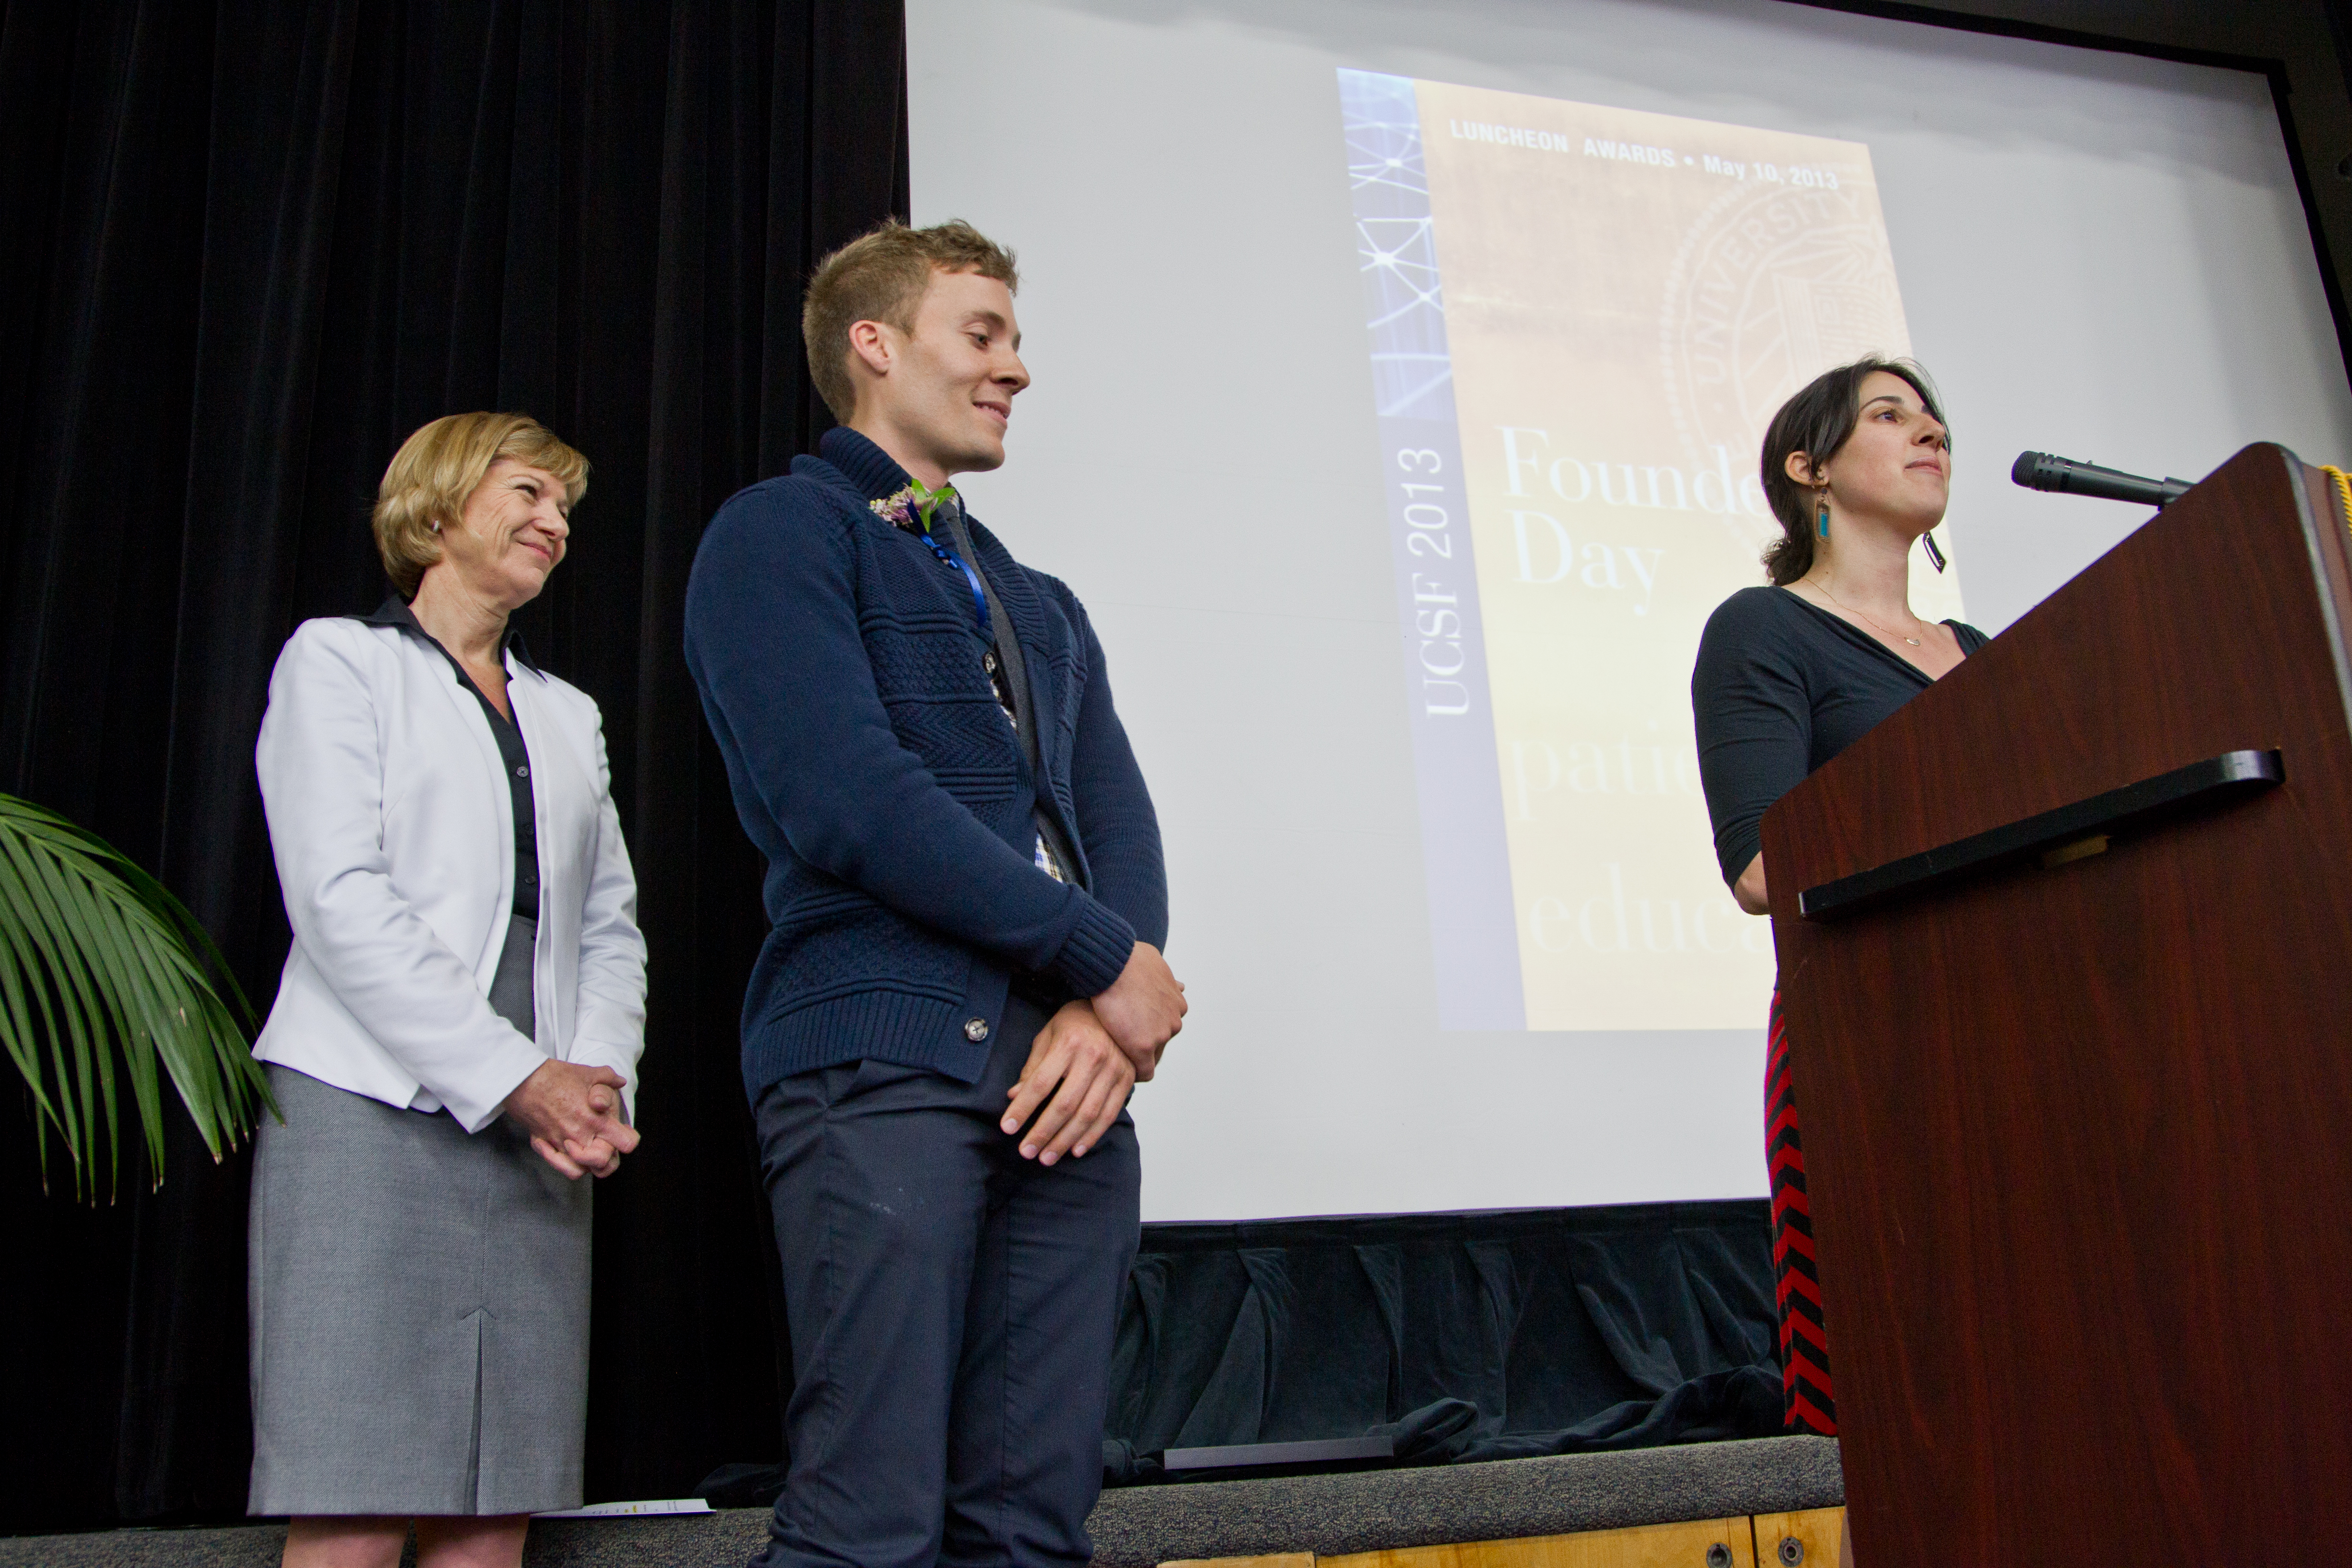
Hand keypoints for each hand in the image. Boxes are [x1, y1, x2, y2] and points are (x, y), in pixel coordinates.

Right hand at [503, 1059, 639, 1178]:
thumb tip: (620, 1082)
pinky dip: (566, 1163)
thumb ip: (609, 1078)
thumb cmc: (557, 1076)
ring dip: (587, 1163)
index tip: (621, 1133)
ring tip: (585, 1147)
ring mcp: (562, 1144)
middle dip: (608, 1155)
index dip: (627, 1139)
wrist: (524, 1080)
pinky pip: (560, 1166)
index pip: (627, 1144)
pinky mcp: (544, 1145)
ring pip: (582, 1170)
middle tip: (602, 1142)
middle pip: (606, 1164)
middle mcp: (581, 1137)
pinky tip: (567, 1149)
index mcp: (597, 1120)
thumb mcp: (589, 1072)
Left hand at [1001, 1000, 1134, 1165]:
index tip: (1007, 1127)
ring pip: (1087, 1114)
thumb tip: (1014, 1096)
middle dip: (1043, 1132)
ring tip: (1046, 1157)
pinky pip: (1108, 1114)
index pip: (1040, 1083)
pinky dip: (1092, 1135)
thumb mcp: (1048, 1036)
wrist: (1117, 1007)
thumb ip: (1033, 1067)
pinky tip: (1075, 1150)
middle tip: (1026, 1152)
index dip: (1023, 1108)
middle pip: (1064, 1104)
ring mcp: (1113, 1070)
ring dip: (1065, 1140)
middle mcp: (1093, 1057)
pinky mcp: (1126, 1080)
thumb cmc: (1075, 1023)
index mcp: (1068, 1043)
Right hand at [1090, 942, 1184, 1080]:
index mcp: (1177, 1003)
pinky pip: (1144, 1071)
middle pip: (1161, 1042)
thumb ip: (1169, 979)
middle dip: (1145, 1042)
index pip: (1166, 1025)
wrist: (1113, 962)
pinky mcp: (1143, 1047)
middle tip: (1124, 1041)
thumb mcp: (1158, 964)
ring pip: (1153, 1056)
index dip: (1149, 1029)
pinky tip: (1123, 1070)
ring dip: (1138, 1054)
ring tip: (1119, 1052)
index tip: (1134, 1030)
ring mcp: (1161, 1035)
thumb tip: (1180, 984)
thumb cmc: (1129, 957)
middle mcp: (1174, 1020)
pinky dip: (1136, 1073)